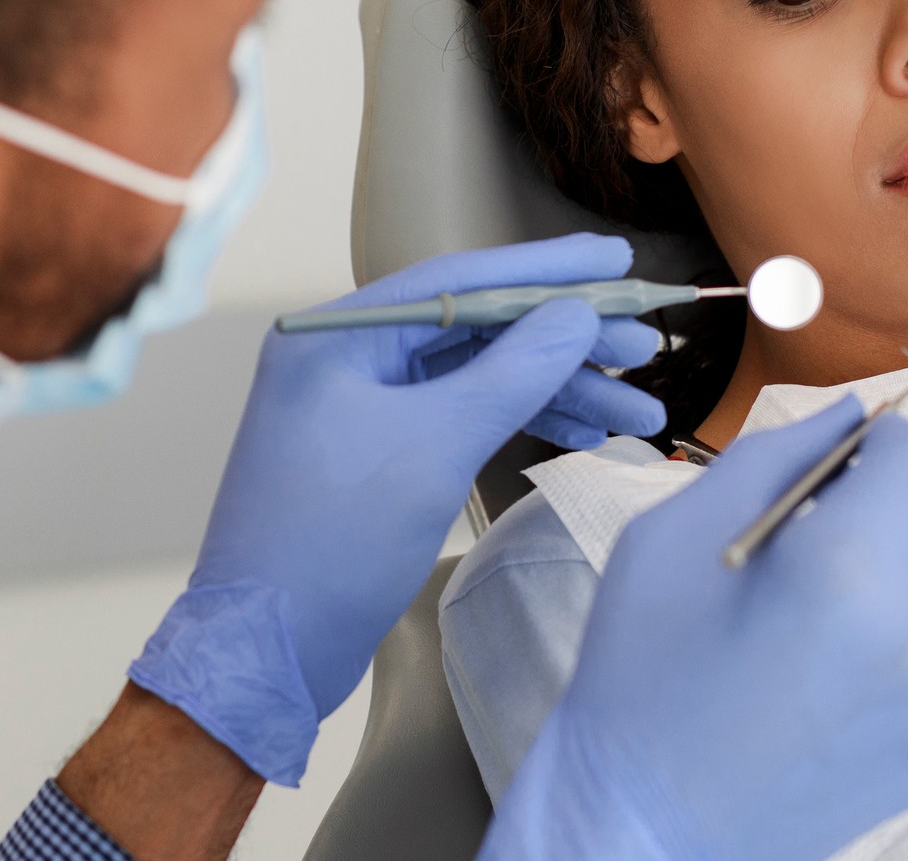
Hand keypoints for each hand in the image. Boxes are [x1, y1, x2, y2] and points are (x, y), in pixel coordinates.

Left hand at [128, 234, 662, 785]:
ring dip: (557, 389)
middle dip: (564, 341)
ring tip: (637, 408)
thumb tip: (574, 315)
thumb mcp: (433, 446)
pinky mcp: (378, 454)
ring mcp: (361, 407)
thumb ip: (511, 373)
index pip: (461, 280)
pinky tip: (582, 433)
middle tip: (644, 345)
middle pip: (477, 329)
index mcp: (340, 335)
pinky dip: (520, 422)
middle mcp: (348, 358)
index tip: (617, 257)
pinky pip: (462, 416)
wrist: (264, 650)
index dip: (547, 270)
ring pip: (478, 377)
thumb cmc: (330, 541)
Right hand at [481, 397, 907, 860]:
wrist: (642, 817)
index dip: (875, 449)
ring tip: (831, 614)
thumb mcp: (674, 533)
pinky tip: (868, 654)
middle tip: (802, 559)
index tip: (833, 473)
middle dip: (876, 516)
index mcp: (844, 562)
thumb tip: (853, 412)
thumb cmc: (643, 667)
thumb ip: (775, 456)